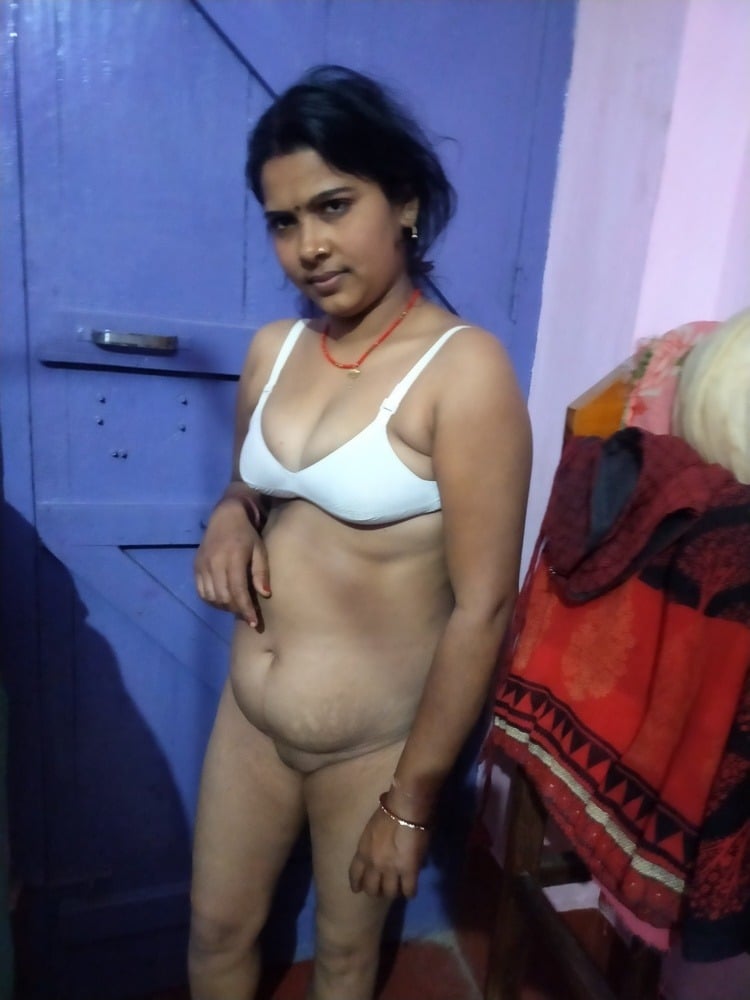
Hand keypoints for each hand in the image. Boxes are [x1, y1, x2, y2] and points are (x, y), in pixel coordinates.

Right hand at [194, 497, 270, 627]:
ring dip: (224, 606)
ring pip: (211, 597)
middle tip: (247, 614)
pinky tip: (222, 598)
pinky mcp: (196, 566)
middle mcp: (214, 563)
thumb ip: (261, 573)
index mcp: (233, 558)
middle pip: (223, 597)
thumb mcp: (260, 550)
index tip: (254, 622)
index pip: (238, 591)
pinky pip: (201, 591)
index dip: (245, 609)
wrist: (225, 516)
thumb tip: (265, 594)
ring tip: (236, 605)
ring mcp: (202, 565)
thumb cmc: (247, 535)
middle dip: (236, 609)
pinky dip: (212, 600)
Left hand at [349, 805, 430, 899]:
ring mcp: (391, 870)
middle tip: (382, 889)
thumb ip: (373, 846)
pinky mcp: (409, 871)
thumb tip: (381, 853)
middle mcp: (374, 864)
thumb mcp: (372, 830)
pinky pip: (408, 890)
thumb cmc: (388, 812)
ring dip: (393, 892)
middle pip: (371, 889)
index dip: (356, 884)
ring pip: (389, 893)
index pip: (355, 874)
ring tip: (398, 890)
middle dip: (376, 891)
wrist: (404, 809)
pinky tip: (411, 891)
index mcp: (363, 852)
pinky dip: (410, 892)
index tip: (358, 889)